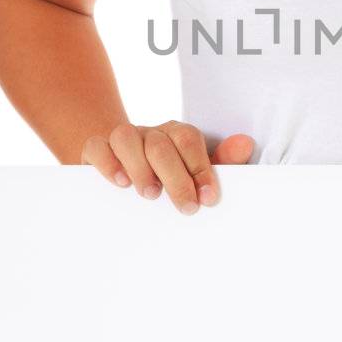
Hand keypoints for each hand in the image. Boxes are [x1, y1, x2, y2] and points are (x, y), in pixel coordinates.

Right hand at [81, 121, 254, 213]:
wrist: (124, 176)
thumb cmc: (168, 177)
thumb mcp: (195, 172)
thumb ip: (222, 161)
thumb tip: (246, 143)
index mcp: (176, 135)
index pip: (189, 141)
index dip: (200, 168)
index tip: (208, 198)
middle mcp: (149, 133)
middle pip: (161, 145)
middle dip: (176, 178)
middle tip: (186, 208)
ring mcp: (122, 139)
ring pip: (126, 137)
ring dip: (140, 168)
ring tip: (150, 195)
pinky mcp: (95, 148)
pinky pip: (97, 146)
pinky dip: (107, 163)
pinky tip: (120, 183)